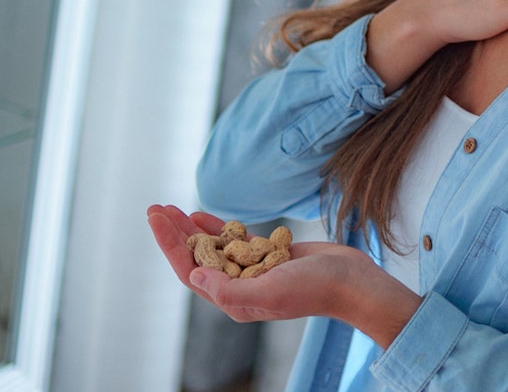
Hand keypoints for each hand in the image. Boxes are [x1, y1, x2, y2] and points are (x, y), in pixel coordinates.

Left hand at [147, 205, 420, 345]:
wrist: (352, 282)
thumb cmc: (314, 289)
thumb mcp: (270, 293)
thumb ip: (230, 290)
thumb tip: (194, 277)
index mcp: (233, 300)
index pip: (190, 271)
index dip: (169, 244)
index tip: (156, 217)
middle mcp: (239, 287)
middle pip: (195, 258)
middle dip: (174, 233)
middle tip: (155, 207)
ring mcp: (253, 271)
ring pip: (212, 247)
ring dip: (190, 228)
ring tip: (171, 208)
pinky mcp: (268, 256)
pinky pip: (234, 240)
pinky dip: (217, 227)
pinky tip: (201, 214)